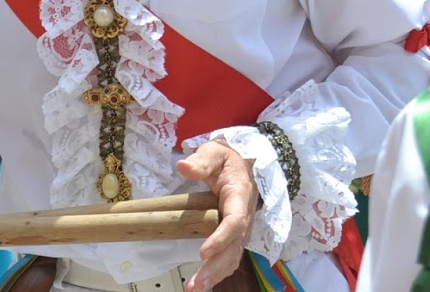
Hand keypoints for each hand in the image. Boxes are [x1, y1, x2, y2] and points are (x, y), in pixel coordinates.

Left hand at [177, 140, 256, 291]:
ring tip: (195, 289)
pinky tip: (203, 284)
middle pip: (234, 248)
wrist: (247, 164)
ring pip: (232, 257)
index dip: (221, 238)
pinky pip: (229, 258)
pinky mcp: (234, 237)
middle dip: (216, 268)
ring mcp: (241, 230)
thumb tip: (183, 167)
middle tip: (196, 283)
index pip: (235, 222)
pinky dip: (218, 273)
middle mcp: (244, 218)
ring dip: (215, 275)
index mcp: (240, 196)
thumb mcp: (216, 152)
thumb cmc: (229, 159)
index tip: (203, 252)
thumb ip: (202, 161)